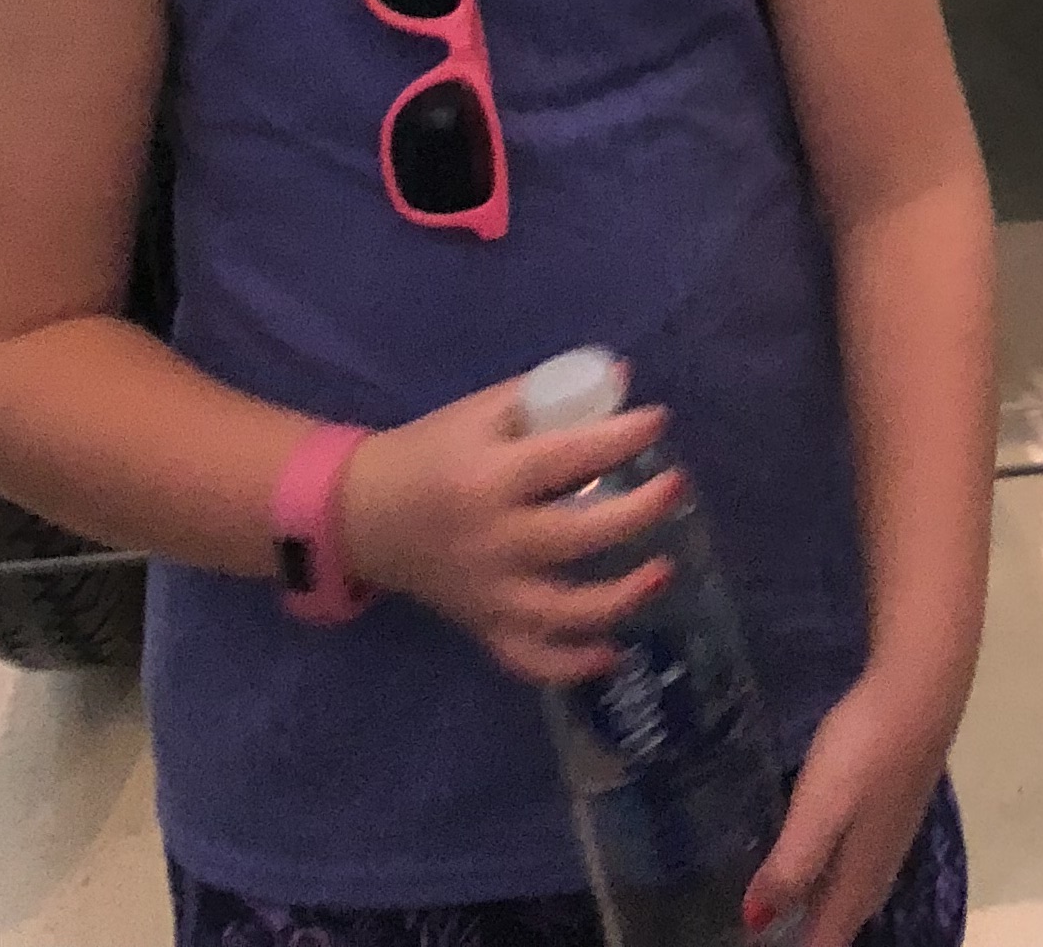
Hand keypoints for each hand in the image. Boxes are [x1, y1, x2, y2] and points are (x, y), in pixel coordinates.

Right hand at [339, 377, 681, 685]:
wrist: (367, 515)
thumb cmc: (432, 452)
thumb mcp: (481, 412)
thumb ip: (546, 395)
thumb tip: (621, 378)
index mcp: (490, 477)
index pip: (566, 457)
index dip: (619, 439)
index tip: (658, 422)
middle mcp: (493, 541)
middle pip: (575, 537)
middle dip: (635, 514)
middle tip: (676, 487)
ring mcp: (489, 594)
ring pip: (561, 613)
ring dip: (619, 599)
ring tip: (663, 572)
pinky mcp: (483, 627)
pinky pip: (530, 660)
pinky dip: (572, 665)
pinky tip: (612, 652)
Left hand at [744, 666, 955, 946]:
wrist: (921, 687)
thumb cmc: (865, 751)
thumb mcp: (819, 811)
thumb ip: (790, 869)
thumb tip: (754, 922)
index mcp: (859, 878)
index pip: (827, 940)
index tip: (755, 940)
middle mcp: (878, 866)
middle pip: (841, 920)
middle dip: (807, 935)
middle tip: (764, 928)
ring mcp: (889, 831)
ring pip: (849, 889)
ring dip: (818, 905)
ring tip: (782, 904)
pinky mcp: (891, 801)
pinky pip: (854, 859)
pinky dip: (829, 872)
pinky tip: (815, 852)